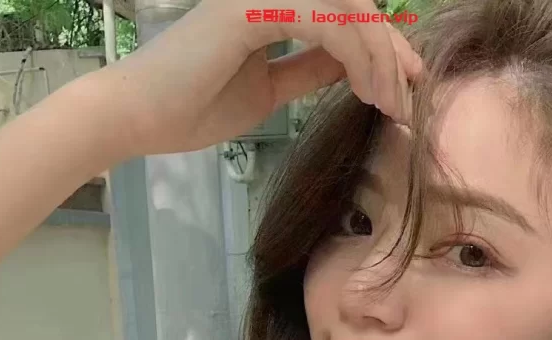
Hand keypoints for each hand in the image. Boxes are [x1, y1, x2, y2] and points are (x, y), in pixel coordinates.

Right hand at [97, 0, 423, 158]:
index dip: (383, 48)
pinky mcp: (254, 6)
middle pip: (355, 6)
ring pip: (348, 10)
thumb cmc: (193, 106)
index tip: (406, 89)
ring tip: (391, 104)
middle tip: (410, 101)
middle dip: (392, 54)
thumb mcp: (269, 89)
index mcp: (274, 3)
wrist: (140, 116)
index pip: (344, 15)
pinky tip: (366, 90)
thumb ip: (309, 69)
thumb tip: (350, 65)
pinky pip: (325, 22)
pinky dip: (355, 55)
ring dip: (380, 58)